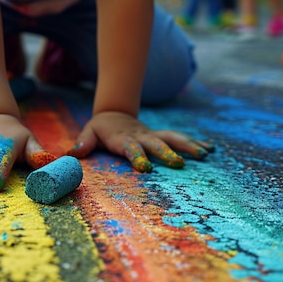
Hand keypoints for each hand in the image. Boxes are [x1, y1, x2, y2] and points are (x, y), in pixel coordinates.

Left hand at [67, 111, 213, 171]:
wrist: (115, 113)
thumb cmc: (100, 128)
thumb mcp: (89, 133)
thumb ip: (83, 143)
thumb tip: (71, 154)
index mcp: (124, 139)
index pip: (131, 148)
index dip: (137, 157)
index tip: (145, 168)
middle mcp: (142, 137)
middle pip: (157, 144)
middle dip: (169, 153)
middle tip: (181, 164)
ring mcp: (154, 136)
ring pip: (173, 139)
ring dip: (188, 146)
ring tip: (205, 154)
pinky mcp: (162, 137)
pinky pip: (180, 139)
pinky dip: (195, 143)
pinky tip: (211, 149)